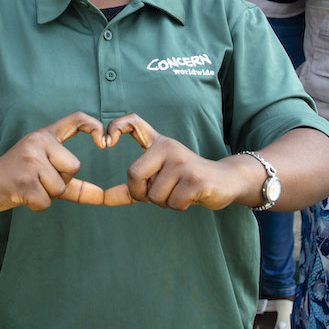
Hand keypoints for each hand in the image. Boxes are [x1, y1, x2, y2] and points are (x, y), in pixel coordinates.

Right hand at [0, 111, 107, 211]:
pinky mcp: (24, 183)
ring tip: (29, 186)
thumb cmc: (17, 175)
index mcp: (43, 135)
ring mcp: (30, 162)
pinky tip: (23, 195)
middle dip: (61, 181)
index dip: (94, 126)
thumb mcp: (43, 168)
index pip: (76, 119)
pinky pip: (47, 202)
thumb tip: (103, 197)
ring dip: (47, 194)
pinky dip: (37, 204)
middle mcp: (37, 143)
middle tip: (39, 179)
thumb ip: (73, 181)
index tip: (104, 141)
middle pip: (73, 168)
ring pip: (60, 187)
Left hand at [101, 114, 236, 209]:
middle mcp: (168, 147)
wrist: (225, 180)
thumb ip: (133, 186)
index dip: (116, 127)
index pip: (133, 122)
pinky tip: (190, 196)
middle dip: (140, 193)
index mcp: (158, 143)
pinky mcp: (195, 179)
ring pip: (154, 195)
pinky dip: (178, 206)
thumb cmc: (186, 180)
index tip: (105, 142)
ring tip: (179, 191)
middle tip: (156, 194)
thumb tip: (104, 198)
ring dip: (164, 202)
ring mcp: (182, 161)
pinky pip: (173, 202)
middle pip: (134, 174)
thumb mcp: (158, 178)